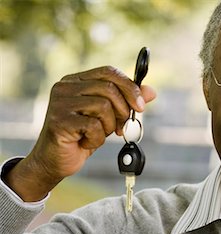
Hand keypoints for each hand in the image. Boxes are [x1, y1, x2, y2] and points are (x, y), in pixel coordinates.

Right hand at [4, 66, 155, 201]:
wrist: (55, 161)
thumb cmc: (82, 137)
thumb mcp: (109, 118)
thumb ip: (127, 103)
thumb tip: (151, 91)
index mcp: (76, 81)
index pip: (109, 72)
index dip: (129, 87)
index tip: (141, 106)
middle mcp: (65, 87)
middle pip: (109, 88)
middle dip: (123, 111)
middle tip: (121, 128)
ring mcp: (60, 103)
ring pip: (103, 106)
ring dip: (109, 126)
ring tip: (98, 135)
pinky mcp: (60, 121)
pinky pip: (94, 126)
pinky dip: (97, 139)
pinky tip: (86, 143)